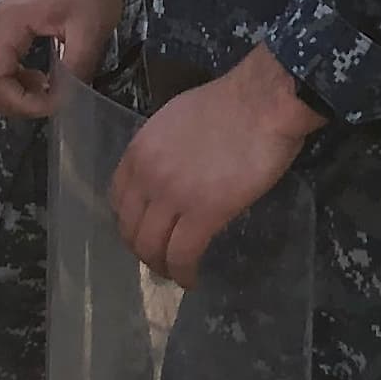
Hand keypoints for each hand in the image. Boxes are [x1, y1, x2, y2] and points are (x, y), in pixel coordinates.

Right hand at [0, 0, 144, 120]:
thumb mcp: (90, 33)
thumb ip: (75, 71)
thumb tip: (63, 103)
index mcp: (8, 24)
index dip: (19, 102)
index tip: (53, 105)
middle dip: (12, 103)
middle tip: (47, 105)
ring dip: (12, 93)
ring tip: (46, 92)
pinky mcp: (7, 27)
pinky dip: (14, 80)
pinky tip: (41, 78)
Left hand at [110, 48, 324, 286]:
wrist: (262, 100)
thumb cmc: (231, 103)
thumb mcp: (177, 121)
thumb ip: (164, 150)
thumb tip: (173, 172)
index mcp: (140, 149)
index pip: (118, 198)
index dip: (130, 220)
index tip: (144, 229)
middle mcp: (147, 175)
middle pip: (130, 228)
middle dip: (142, 249)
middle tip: (160, 258)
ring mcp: (173, 196)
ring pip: (151, 246)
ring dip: (161, 265)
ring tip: (176, 272)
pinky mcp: (204, 213)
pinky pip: (183, 254)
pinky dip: (184, 272)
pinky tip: (192, 278)